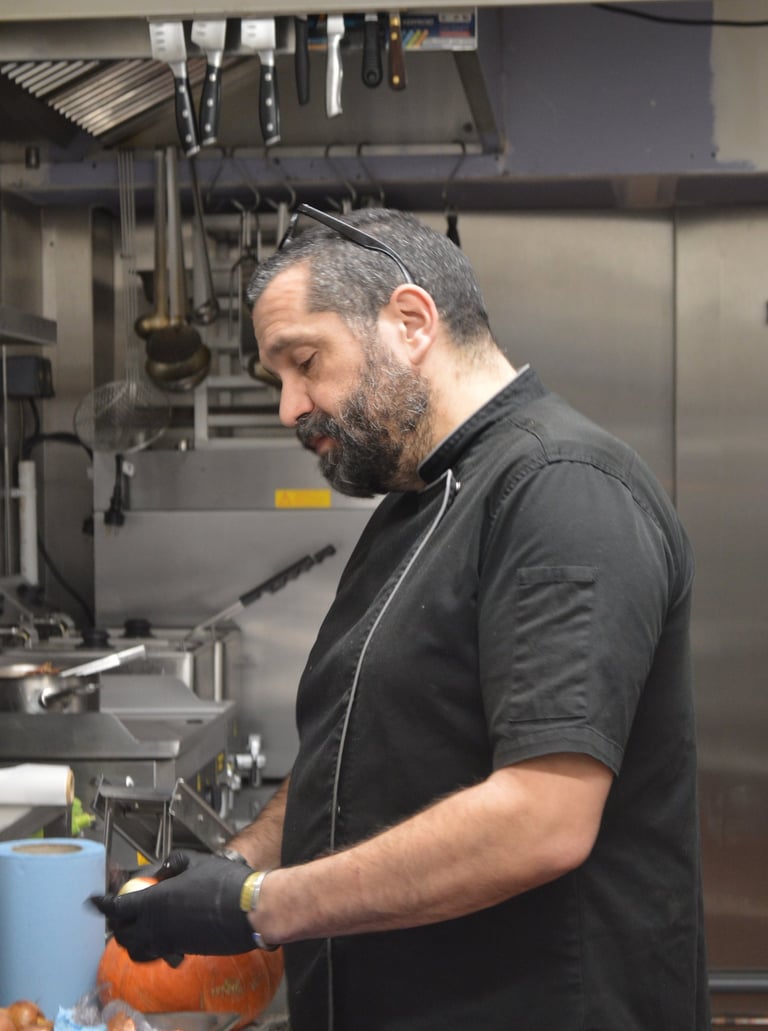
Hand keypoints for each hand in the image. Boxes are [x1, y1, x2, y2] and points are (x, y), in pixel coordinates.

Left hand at [92, 850, 255, 960]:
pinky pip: (157, 953)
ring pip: (137, 949)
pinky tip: (161, 937)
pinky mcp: (183, 950)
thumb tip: (164, 867)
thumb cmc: (223, 882)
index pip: (117, 907)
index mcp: (154, 901)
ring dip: (131, 939)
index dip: (103, 904)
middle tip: (117, 912)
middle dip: (116, 923)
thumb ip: (174, 864)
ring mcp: (169, 942)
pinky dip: (151, 948)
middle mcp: (156, 926)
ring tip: (134, 929)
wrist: (246, 909)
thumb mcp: (195, 862)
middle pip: (122, 933)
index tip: (94, 900)